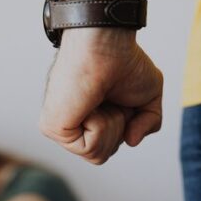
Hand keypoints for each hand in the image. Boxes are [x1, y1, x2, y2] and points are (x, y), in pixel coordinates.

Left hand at [40, 28, 162, 164]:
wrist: (107, 45)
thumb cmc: (124, 62)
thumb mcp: (148, 98)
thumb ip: (147, 124)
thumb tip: (130, 142)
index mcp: (87, 117)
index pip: (109, 145)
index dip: (126, 124)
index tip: (119, 96)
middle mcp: (70, 122)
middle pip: (104, 154)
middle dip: (119, 127)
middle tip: (110, 97)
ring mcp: (59, 126)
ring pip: (98, 155)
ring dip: (112, 125)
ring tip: (101, 98)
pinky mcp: (52, 128)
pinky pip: (90, 150)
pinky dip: (101, 126)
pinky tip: (90, 104)